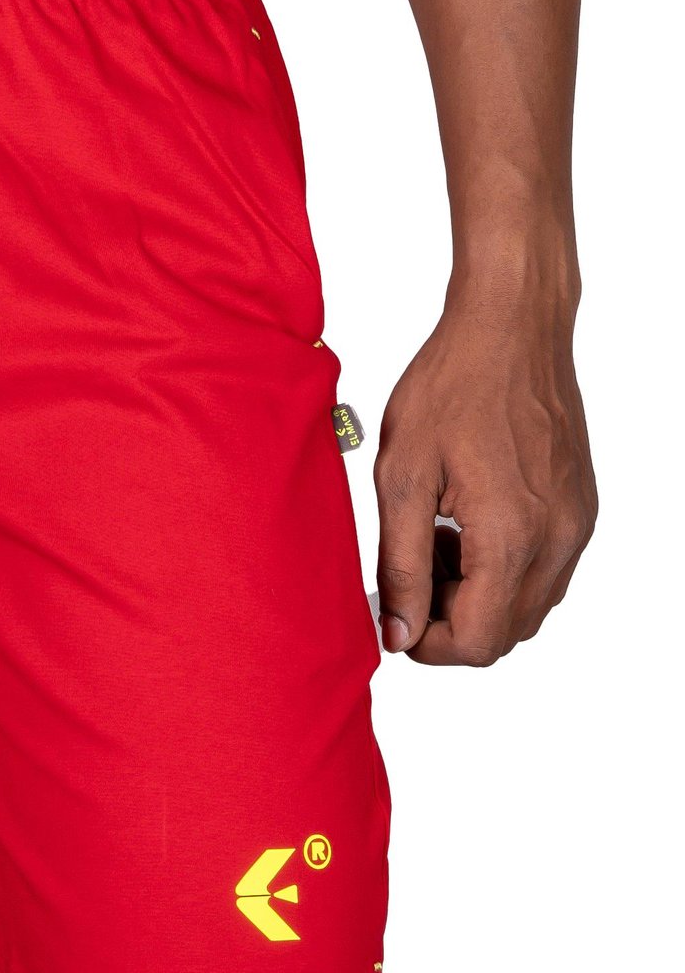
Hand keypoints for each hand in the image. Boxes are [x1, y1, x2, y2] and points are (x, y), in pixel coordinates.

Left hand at [374, 298, 595, 665]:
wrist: (512, 327)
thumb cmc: (452, 386)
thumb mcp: (402, 477)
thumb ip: (400, 564)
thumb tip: (399, 632)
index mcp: (512, 537)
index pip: (478, 642)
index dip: (427, 646)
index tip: (392, 615)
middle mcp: (558, 540)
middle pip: (505, 633)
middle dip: (449, 619)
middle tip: (408, 568)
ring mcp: (577, 525)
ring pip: (527, 606)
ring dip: (476, 595)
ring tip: (433, 537)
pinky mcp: (581, 509)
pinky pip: (545, 570)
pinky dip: (502, 568)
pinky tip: (464, 522)